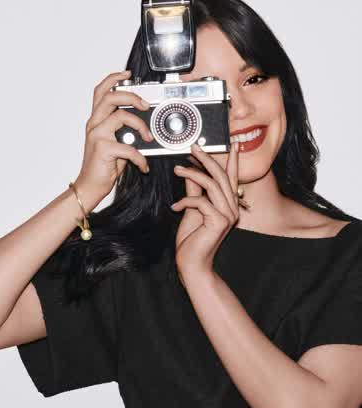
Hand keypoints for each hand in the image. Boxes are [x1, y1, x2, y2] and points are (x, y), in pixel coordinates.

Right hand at [75, 70, 152, 200]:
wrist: (90, 186)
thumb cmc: (102, 167)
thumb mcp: (114, 144)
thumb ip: (124, 132)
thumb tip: (143, 126)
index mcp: (95, 121)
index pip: (101, 92)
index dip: (113, 78)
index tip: (127, 74)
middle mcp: (94, 124)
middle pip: (111, 97)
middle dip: (132, 96)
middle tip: (146, 105)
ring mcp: (97, 135)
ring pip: (122, 116)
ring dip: (141, 125)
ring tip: (148, 138)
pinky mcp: (103, 148)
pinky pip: (129, 147)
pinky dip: (140, 158)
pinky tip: (143, 166)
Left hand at [171, 141, 240, 277]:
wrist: (191, 264)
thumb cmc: (191, 240)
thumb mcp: (191, 210)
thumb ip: (194, 192)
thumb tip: (190, 173)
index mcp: (228, 205)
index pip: (232, 178)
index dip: (232, 160)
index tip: (233, 143)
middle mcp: (232, 208)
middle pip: (221, 176)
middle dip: (207, 159)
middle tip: (193, 147)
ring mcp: (228, 215)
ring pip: (212, 185)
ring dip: (192, 174)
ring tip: (177, 170)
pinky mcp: (219, 222)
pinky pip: (201, 202)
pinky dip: (185, 201)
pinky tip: (174, 207)